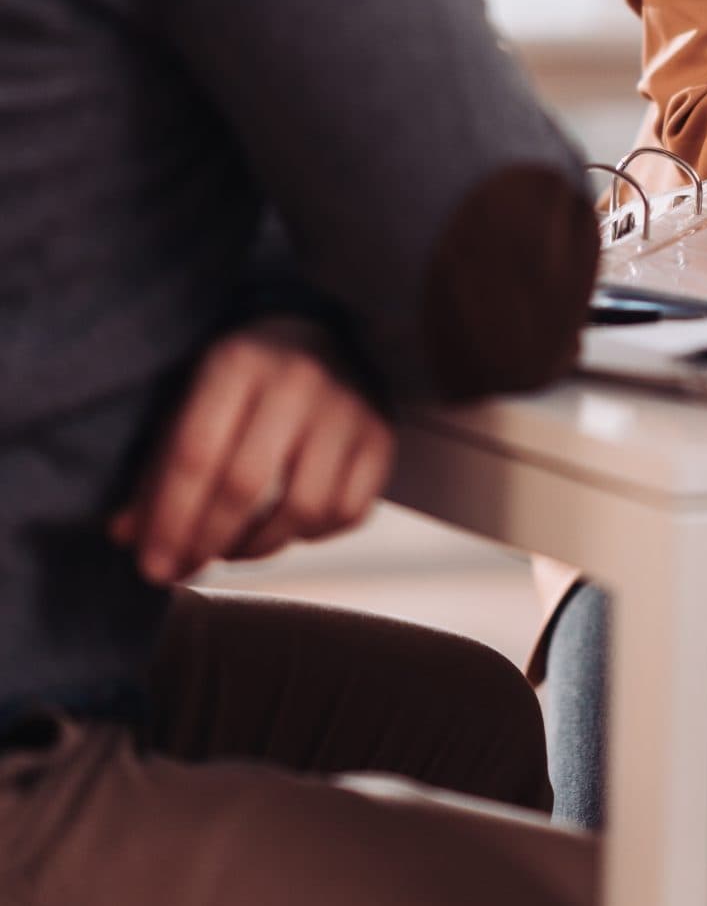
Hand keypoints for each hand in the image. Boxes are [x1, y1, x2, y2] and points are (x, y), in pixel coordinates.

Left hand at [109, 318, 394, 585]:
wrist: (320, 335)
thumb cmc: (241, 382)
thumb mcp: (191, 401)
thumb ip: (158, 468)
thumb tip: (126, 537)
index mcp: (239, 362)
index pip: (196, 454)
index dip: (169, 520)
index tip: (152, 566)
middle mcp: (299, 379)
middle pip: (245, 486)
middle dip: (206, 541)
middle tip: (184, 569)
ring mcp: (348, 407)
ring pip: (302, 509)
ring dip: (258, 547)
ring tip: (232, 549)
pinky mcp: (381, 435)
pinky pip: (348, 512)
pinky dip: (312, 536)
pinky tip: (286, 528)